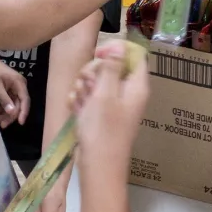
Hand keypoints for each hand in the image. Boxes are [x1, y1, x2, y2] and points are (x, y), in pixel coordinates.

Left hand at [0, 50, 28, 127]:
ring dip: (7, 112)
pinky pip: (9, 100)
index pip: (25, 100)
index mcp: (19, 83)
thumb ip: (4, 100)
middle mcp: (19, 85)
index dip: (23, 112)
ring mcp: (14, 87)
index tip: (20, 123)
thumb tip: (12, 112)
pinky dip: (4, 107)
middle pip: (19, 104)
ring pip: (14, 103)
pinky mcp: (8, 88)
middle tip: (2, 125)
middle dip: (12, 115)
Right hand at [68, 42, 149, 165]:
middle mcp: (128, 93)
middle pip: (111, 67)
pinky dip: (81, 101)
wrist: (98, 166)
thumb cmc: (103, 130)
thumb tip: (121, 45)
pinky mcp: (101, 115)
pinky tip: (75, 109)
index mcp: (136, 86)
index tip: (98, 55)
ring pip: (97, 82)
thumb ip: (112, 67)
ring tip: (79, 101)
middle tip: (85, 84)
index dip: (115, 51)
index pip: (133, 55)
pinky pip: (90, 99)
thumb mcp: (106, 93)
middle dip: (93, 71)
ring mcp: (114, 105)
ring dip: (83, 87)